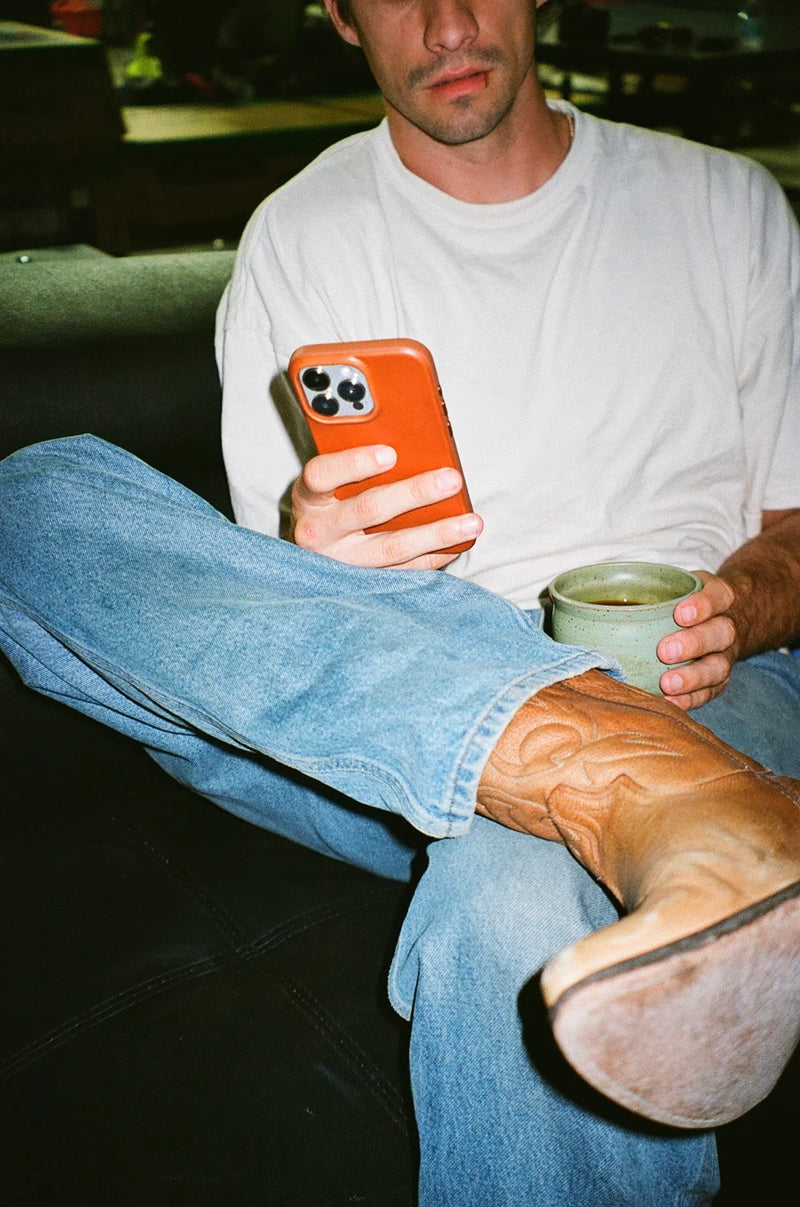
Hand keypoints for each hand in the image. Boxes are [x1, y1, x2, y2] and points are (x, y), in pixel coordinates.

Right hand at [291, 443, 482, 568]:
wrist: (310, 557)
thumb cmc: (326, 504)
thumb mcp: (328, 481)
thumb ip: (353, 464)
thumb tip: (408, 443)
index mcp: (307, 496)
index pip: (322, 475)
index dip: (355, 463)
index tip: (390, 453)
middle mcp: (318, 532)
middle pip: (368, 510)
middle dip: (414, 493)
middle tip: (451, 480)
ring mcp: (340, 561)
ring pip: (392, 547)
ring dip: (437, 533)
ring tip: (471, 521)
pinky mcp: (362, 582)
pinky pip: (404, 570)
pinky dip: (434, 557)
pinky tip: (459, 543)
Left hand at [656, 571, 737, 710]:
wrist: (712, 621)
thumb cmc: (680, 601)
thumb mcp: (672, 585)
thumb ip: (645, 588)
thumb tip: (594, 601)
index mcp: (717, 597)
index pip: (718, 596)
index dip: (703, 605)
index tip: (680, 614)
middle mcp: (725, 627)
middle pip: (721, 633)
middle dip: (694, 643)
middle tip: (665, 651)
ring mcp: (723, 655)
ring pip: (719, 666)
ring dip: (693, 677)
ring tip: (667, 683)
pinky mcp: (717, 681)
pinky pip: (710, 692)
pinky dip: (690, 699)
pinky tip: (670, 702)